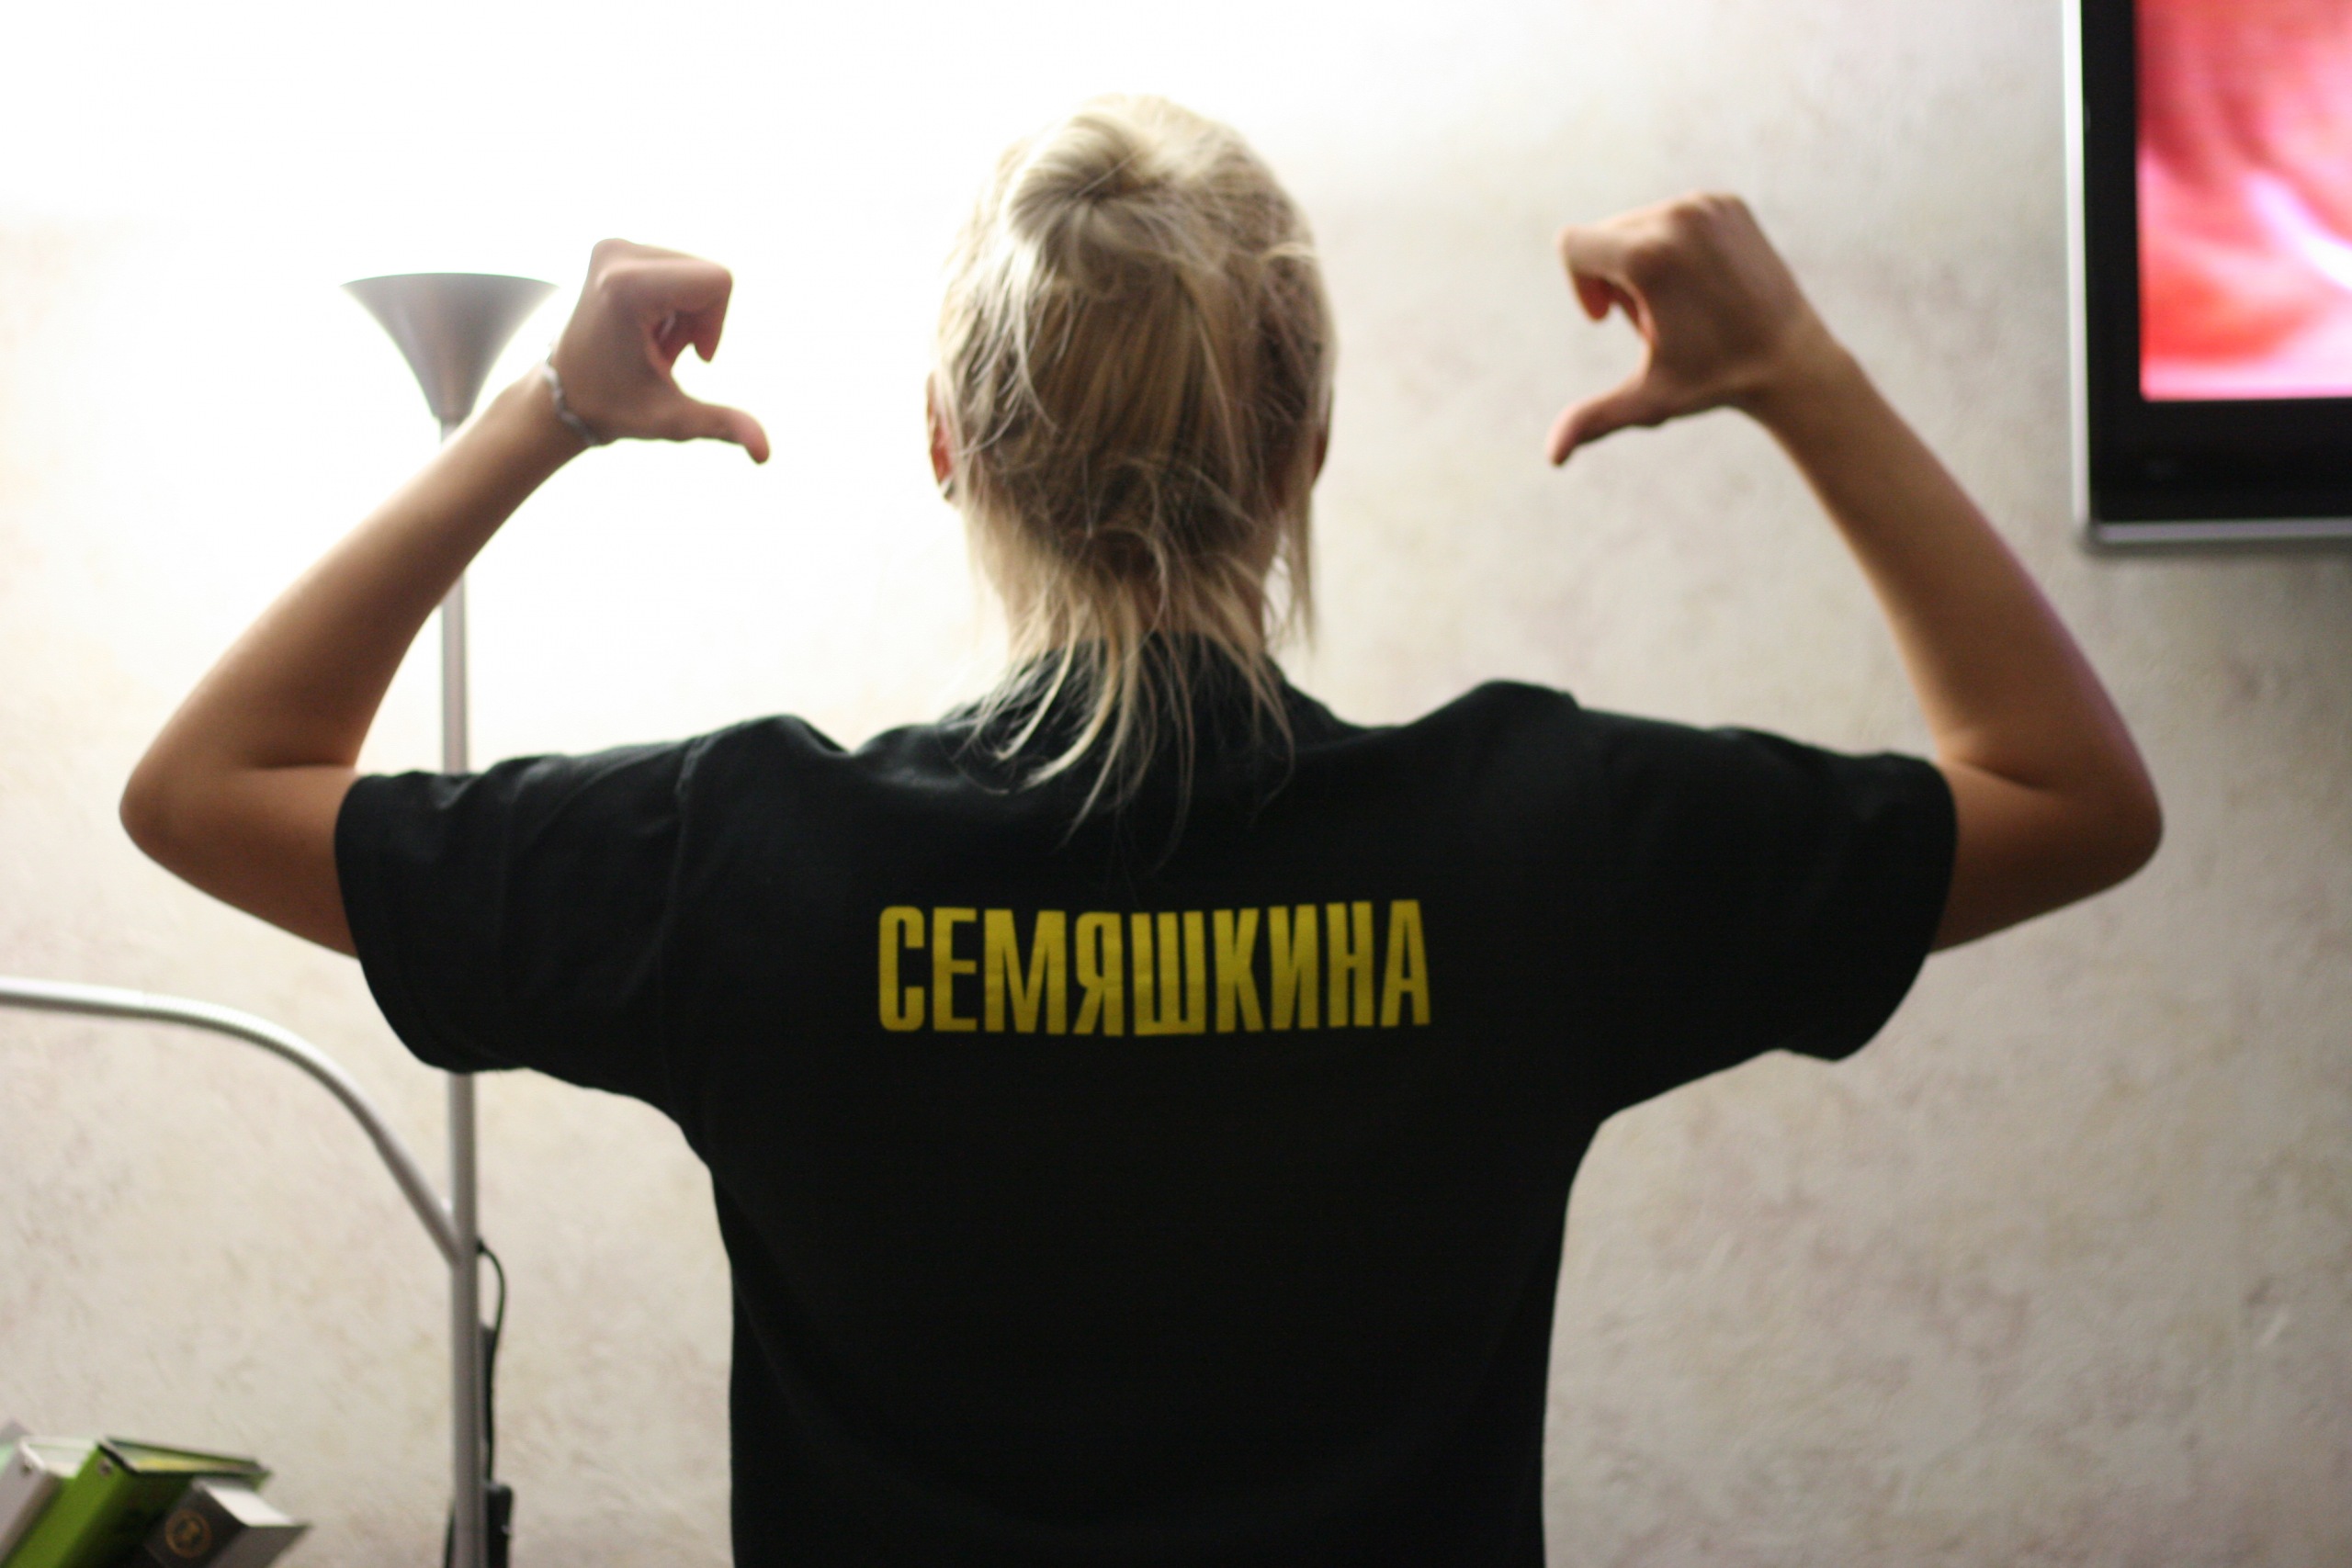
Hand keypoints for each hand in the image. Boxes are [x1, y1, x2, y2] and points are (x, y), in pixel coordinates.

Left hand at [547, 239, 770, 461]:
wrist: (561, 396)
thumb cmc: (614, 409)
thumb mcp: (673, 420)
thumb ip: (722, 425)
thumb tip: (766, 454)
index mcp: (627, 287)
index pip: (717, 281)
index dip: (716, 323)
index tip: (690, 356)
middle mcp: (616, 254)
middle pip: (708, 275)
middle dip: (701, 320)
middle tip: (662, 353)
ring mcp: (612, 247)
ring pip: (696, 271)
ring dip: (686, 314)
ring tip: (652, 343)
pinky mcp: (613, 248)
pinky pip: (677, 266)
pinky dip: (674, 302)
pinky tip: (646, 328)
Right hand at [1547, 193, 1840, 463]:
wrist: (1792, 359)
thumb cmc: (1714, 383)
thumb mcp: (1648, 401)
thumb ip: (1593, 420)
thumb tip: (1552, 459)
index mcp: (1649, 257)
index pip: (1573, 245)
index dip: (1579, 285)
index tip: (1607, 319)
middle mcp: (1676, 217)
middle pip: (1604, 236)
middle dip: (1613, 279)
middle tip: (1655, 321)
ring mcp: (1706, 205)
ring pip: (1637, 224)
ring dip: (1642, 264)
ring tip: (1681, 304)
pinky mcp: (1727, 202)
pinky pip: (1672, 216)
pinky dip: (1672, 247)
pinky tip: (1701, 286)